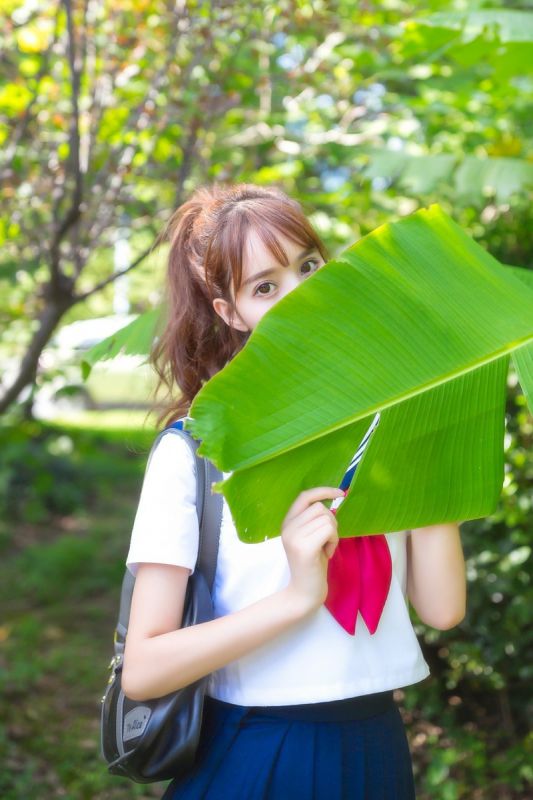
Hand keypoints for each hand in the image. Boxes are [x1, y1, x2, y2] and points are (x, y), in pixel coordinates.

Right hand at [281, 487, 343, 614]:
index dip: (323, 491)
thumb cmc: (312, 565)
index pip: (305, 496)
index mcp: (287, 522)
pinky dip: (334, 541)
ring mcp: (294, 537)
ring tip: (326, 548)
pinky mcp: (304, 547)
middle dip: (331, 522)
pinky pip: (329, 530)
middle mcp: (288, 527)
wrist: (304, 593)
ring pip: (327, 519)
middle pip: (320, 508)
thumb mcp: (310, 537)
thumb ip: (314, 520)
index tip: (340, 493)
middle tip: (327, 541)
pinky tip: (327, 553)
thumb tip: (333, 499)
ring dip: (333, 534)